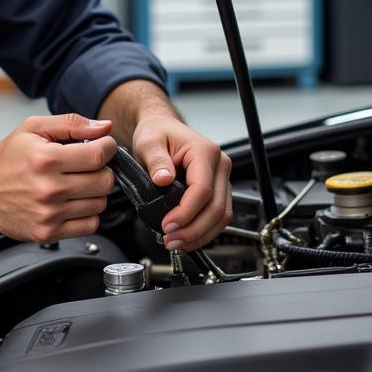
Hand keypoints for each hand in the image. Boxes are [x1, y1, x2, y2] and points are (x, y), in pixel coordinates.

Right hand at [0, 114, 116, 243]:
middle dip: (103, 169)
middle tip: (89, 166)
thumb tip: (104, 127)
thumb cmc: (7, 159)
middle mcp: (48, 188)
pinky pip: (90, 225)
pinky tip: (73, 202)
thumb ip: (72, 123)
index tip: (102, 146)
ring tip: (77, 183)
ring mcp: (49, 214)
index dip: (107, 148)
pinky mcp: (48, 233)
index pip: (98, 156)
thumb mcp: (33, 128)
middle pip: (104, 182)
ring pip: (100, 204)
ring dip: (95, 192)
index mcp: (46, 159)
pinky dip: (87, 213)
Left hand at [131, 116, 231, 251]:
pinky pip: (217, 215)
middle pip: (216, 207)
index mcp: (205, 151)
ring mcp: (221, 178)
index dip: (186, 212)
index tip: (168, 225)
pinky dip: (204, 231)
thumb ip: (156, 160)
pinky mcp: (218, 189)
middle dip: (194, 230)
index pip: (203, 189)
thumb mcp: (149, 142)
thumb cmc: (158, 132)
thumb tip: (162, 179)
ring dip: (200, 235)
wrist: (162, 128)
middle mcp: (219, 165)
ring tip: (176, 243)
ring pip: (222, 216)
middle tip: (171, 240)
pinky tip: (186, 237)